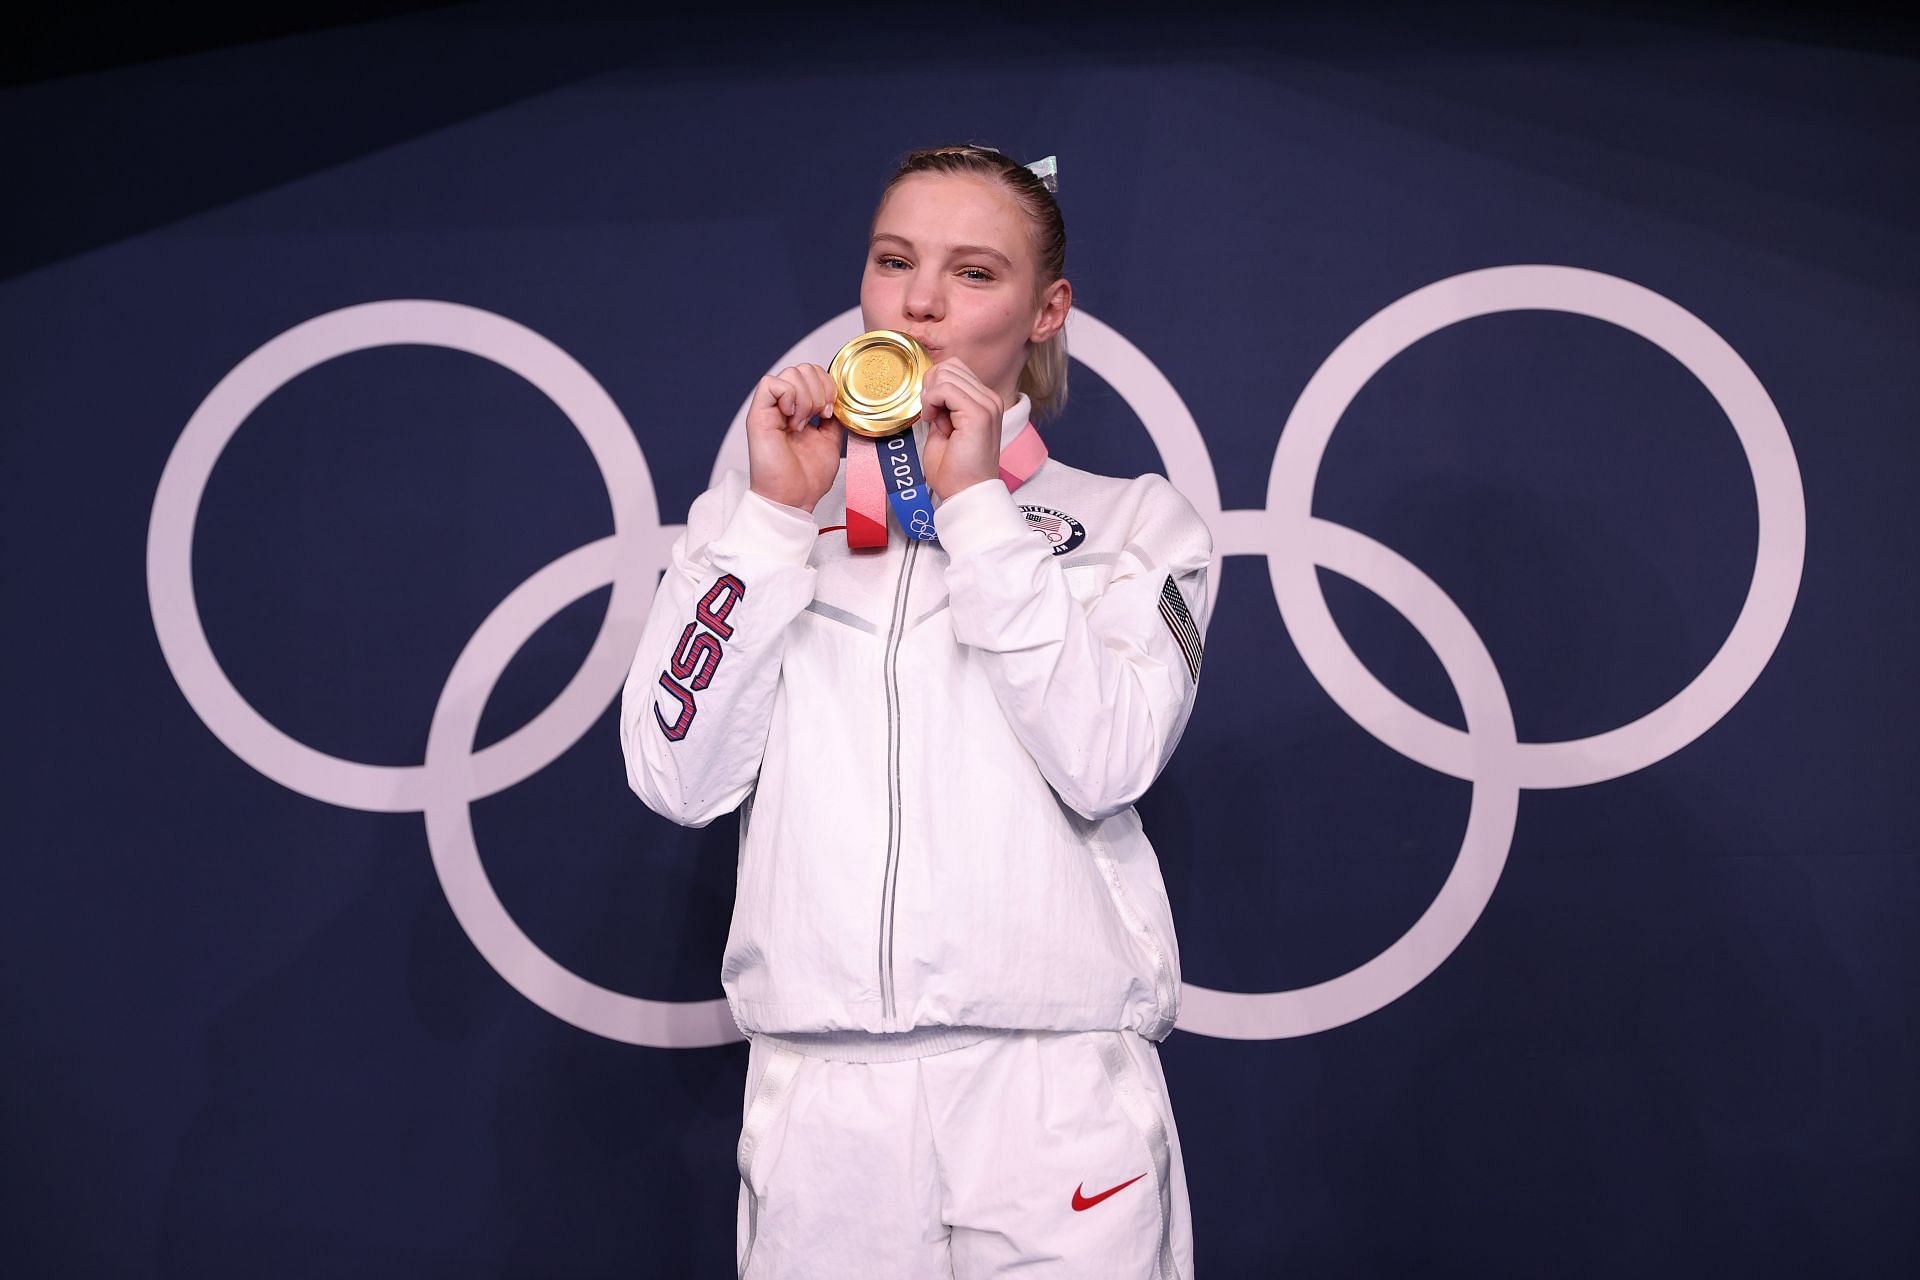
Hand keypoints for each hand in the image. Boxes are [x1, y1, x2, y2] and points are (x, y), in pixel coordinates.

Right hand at [746, 363, 843, 512]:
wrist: (793, 499)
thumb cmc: (806, 478)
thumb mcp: (830, 441)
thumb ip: (833, 419)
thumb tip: (839, 401)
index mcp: (798, 410)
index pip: (812, 374)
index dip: (827, 385)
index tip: (830, 412)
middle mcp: (783, 406)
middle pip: (802, 368)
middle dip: (819, 389)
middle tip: (819, 417)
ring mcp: (769, 409)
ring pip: (790, 373)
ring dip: (806, 398)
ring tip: (803, 424)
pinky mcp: (758, 415)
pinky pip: (771, 384)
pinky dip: (789, 398)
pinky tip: (793, 420)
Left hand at [918, 359, 1003, 500]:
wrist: (965, 493)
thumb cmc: (954, 469)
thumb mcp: (944, 427)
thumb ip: (941, 405)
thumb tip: (929, 387)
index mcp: (984, 401)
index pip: (954, 368)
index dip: (934, 384)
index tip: (931, 412)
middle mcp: (989, 399)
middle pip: (949, 366)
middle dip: (930, 387)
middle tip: (930, 415)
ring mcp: (987, 405)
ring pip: (946, 373)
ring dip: (930, 395)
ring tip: (933, 419)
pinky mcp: (979, 414)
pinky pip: (945, 388)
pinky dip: (931, 401)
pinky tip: (933, 421)